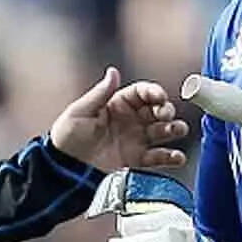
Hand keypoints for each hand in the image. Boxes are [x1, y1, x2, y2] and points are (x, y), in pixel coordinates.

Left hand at [50, 66, 188, 171]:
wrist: (63, 169)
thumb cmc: (67, 136)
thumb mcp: (81, 111)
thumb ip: (100, 93)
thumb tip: (113, 72)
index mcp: (117, 104)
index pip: (142, 93)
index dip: (154, 92)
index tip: (160, 96)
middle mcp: (130, 120)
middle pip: (156, 110)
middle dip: (166, 110)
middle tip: (166, 114)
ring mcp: (135, 140)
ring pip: (162, 131)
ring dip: (174, 129)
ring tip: (177, 130)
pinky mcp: (136, 160)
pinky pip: (158, 157)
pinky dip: (171, 157)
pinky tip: (177, 157)